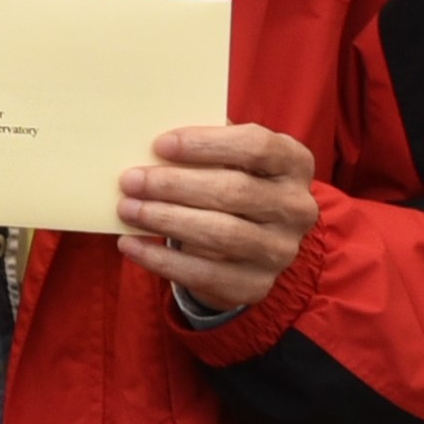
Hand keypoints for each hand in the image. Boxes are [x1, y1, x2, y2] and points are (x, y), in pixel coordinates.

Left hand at [120, 126, 319, 314]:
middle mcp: (296, 208)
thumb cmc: (229, 183)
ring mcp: (280, 250)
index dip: (207, 144)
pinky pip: (204, 273)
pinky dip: (161, 259)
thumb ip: (203, 146)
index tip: (160, 145)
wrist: (250, 243)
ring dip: (166, 219)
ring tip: (126, 209)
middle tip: (130, 180)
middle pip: (234, 191)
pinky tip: (130, 244)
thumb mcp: (228, 158)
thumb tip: (149, 139)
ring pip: (221, 234)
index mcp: (293, 163)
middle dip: (175, 185)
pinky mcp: (256, 285)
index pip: (256, 146)